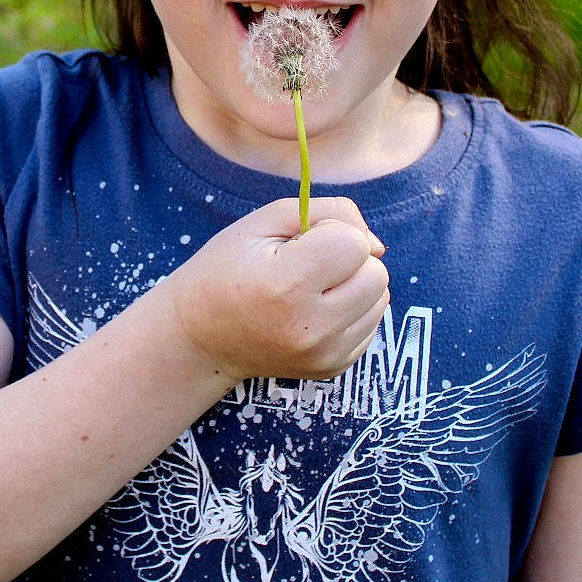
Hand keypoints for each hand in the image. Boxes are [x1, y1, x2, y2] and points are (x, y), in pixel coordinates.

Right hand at [163, 197, 390, 383]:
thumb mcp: (264, 221)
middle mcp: (311, 328)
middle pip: (376, 273)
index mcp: (287, 285)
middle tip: (307, 266)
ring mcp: (324, 354)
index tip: (300, 244)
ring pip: (380, 298)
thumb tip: (378, 246)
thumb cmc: (227, 268)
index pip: (355, 243)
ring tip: (310, 289)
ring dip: (353, 285)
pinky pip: (371, 324)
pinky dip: (350, 311)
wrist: (200, 337)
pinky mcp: (333, 369)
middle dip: (349, 260)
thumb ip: (330, 213)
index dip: (331, 233)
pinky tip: (314, 312)